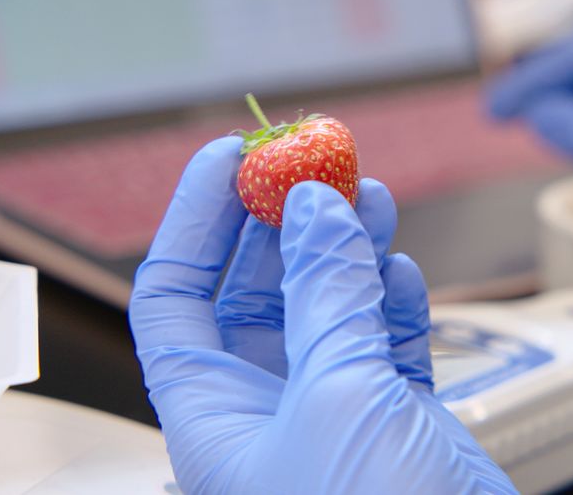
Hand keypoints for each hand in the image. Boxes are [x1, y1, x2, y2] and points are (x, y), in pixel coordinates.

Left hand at [130, 137, 515, 494]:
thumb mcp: (339, 400)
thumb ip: (324, 297)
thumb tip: (311, 207)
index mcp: (213, 415)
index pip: (173, 297)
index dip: (194, 220)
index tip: (227, 154)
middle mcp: (263, 409)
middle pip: (252, 289)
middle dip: (282, 220)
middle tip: (312, 157)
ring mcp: (331, 412)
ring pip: (324, 306)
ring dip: (344, 245)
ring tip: (369, 194)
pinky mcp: (394, 420)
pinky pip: (382, 340)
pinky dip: (390, 299)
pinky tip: (399, 270)